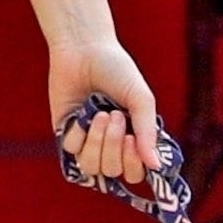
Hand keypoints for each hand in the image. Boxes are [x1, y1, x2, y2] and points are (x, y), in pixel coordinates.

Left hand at [51, 38, 157, 184]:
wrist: (84, 50)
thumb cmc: (117, 71)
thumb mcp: (140, 99)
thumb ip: (148, 133)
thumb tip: (155, 167)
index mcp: (134, 138)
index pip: (135, 172)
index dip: (133, 164)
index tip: (132, 139)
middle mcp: (111, 145)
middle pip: (113, 171)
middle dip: (113, 146)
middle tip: (115, 115)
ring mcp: (87, 141)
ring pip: (91, 166)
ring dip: (96, 142)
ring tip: (100, 115)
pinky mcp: (66, 133)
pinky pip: (71, 149)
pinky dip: (78, 131)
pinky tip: (82, 112)